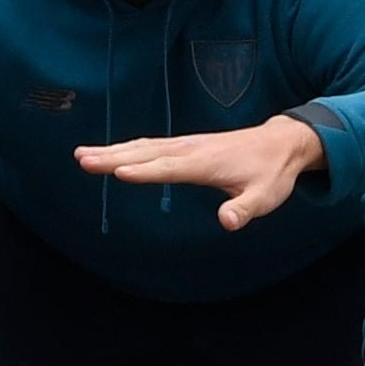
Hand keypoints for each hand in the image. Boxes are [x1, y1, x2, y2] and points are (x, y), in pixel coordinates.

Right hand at [78, 111, 320, 229]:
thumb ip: (244, 209)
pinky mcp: (185, 145)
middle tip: (82, 160)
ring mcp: (186, 144)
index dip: (144, 171)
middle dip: (112, 156)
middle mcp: (190, 149)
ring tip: (82, 155)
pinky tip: (110, 152)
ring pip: (143, 146)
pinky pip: (150, 145)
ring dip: (112, 150)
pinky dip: (126, 147)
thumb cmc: (271, 173)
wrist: (282, 143)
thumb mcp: (266, 197)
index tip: (116, 172)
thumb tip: (227, 222)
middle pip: (146, 153)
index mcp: (205, 163)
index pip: (169, 168)